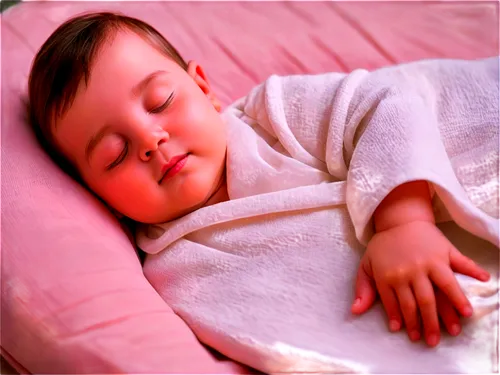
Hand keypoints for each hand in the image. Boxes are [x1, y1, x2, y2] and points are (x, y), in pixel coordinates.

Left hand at [351, 220, 489, 345]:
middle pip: (422, 302)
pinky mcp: (444, 252)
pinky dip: (473, 272)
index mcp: (389, 275)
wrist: (399, 219)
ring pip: (443, 289)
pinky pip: (462, 263)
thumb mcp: (366, 265)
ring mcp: (429, 262)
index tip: (410, 334)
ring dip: (452, 309)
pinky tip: (484, 282)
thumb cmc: (383, 246)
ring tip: (456, 327)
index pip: (397, 304)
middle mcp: (410, 271)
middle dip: (428, 324)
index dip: (403, 320)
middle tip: (433, 342)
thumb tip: (355, 311)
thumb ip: (363, 289)